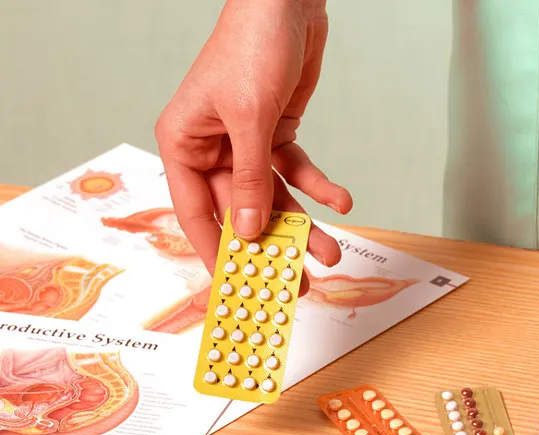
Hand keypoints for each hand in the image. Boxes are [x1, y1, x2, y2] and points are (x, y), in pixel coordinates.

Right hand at [154, 0, 349, 290]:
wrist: (285, 5)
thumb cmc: (251, 48)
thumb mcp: (249, 119)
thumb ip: (250, 178)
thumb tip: (248, 230)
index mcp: (183, 143)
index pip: (197, 212)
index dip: (218, 253)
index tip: (239, 289)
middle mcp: (210, 147)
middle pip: (241, 211)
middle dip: (272, 247)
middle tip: (296, 283)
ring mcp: (244, 142)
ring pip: (273, 197)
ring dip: (304, 225)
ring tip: (331, 253)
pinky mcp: (275, 133)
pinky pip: (296, 171)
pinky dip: (319, 186)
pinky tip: (342, 200)